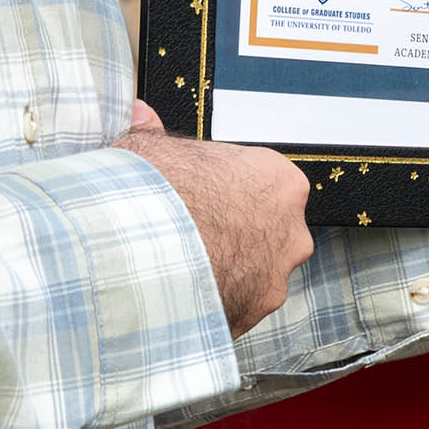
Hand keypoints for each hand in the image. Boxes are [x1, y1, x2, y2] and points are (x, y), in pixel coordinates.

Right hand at [116, 100, 312, 335]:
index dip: (230, 189)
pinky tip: (184, 293)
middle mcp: (289, 230)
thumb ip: (154, 132)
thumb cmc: (154, 198)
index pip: (264, 182)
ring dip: (229, 270)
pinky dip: (217, 303)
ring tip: (186, 267)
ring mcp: (275, 276)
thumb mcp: (150, 148)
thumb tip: (140, 116)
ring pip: (256, 271)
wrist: (139, 255)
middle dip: (237, 232)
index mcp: (278, 180)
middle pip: (267, 229)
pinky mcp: (254, 312)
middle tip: (196, 232)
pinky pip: (238, 305)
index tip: (206, 195)